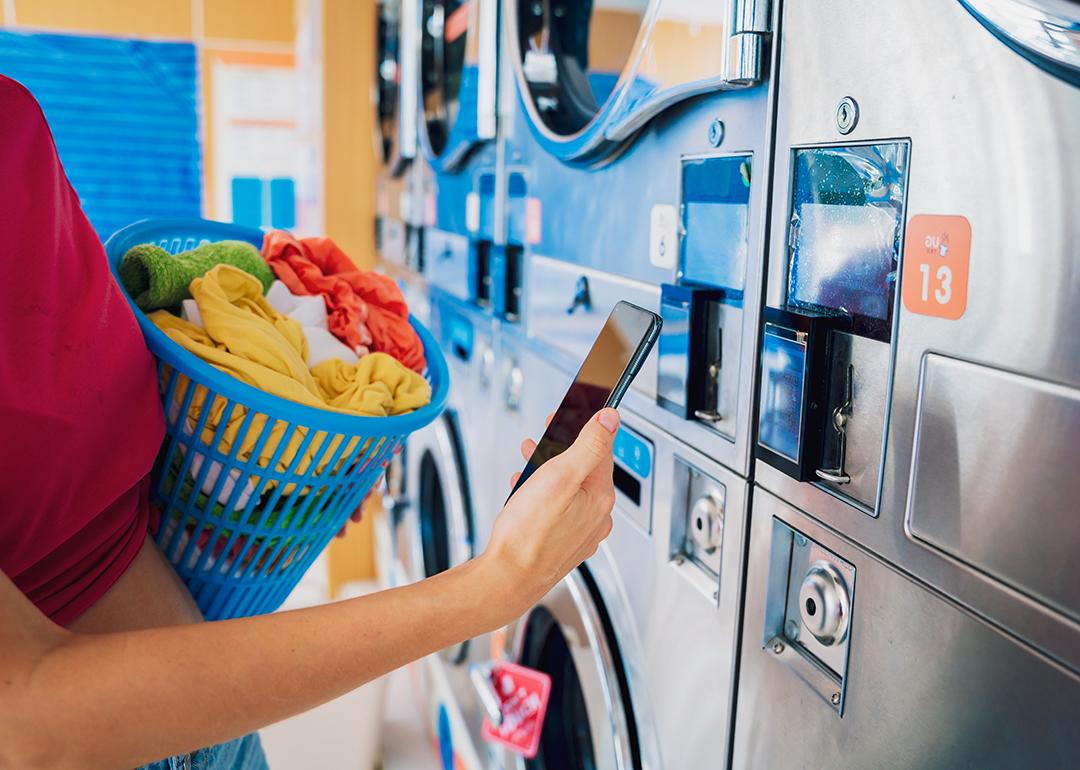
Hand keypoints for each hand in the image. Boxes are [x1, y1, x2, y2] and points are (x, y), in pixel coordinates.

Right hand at [479, 408, 619, 621]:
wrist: (508, 579)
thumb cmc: (528, 534)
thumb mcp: (559, 477)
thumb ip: (588, 445)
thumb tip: (610, 419)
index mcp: (600, 498)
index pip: (602, 450)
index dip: (584, 427)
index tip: (569, 414)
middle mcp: (596, 517)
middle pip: (584, 470)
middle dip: (561, 449)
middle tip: (541, 438)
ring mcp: (581, 533)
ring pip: (569, 490)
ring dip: (549, 470)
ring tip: (527, 462)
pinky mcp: (564, 543)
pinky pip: (560, 509)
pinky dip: (543, 494)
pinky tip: (525, 492)